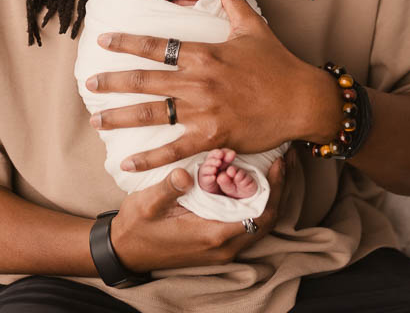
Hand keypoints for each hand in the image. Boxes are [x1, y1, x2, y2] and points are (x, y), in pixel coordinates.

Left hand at [86, 0, 340, 171]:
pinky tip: (127, 162)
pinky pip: (174, 149)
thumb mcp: (253, 26)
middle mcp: (198, 81)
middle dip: (114, 82)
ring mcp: (204, 111)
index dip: (127, 42)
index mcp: (204, 53)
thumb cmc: (276, 63)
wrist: (302, 100)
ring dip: (121, 117)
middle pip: (146, 80)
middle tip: (89, 84)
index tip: (103, 41)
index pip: (157, 45)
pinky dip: (150, 158)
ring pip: (153, 114)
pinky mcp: (213, 136)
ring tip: (96, 119)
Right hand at [110, 158, 285, 271]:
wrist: (125, 251)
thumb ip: (169, 188)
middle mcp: (223, 246)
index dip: (274, 188)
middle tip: (284, 157)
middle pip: (267, 218)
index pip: (259, 214)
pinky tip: (251, 179)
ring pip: (258, 221)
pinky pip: (246, 222)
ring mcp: (222, 246)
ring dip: (268, 194)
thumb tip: (185, 173)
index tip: (278, 161)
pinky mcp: (217, 242)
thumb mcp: (147, 204)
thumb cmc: (136, 227)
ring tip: (274, 164)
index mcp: (212, 235)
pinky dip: (254, 201)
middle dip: (278, 187)